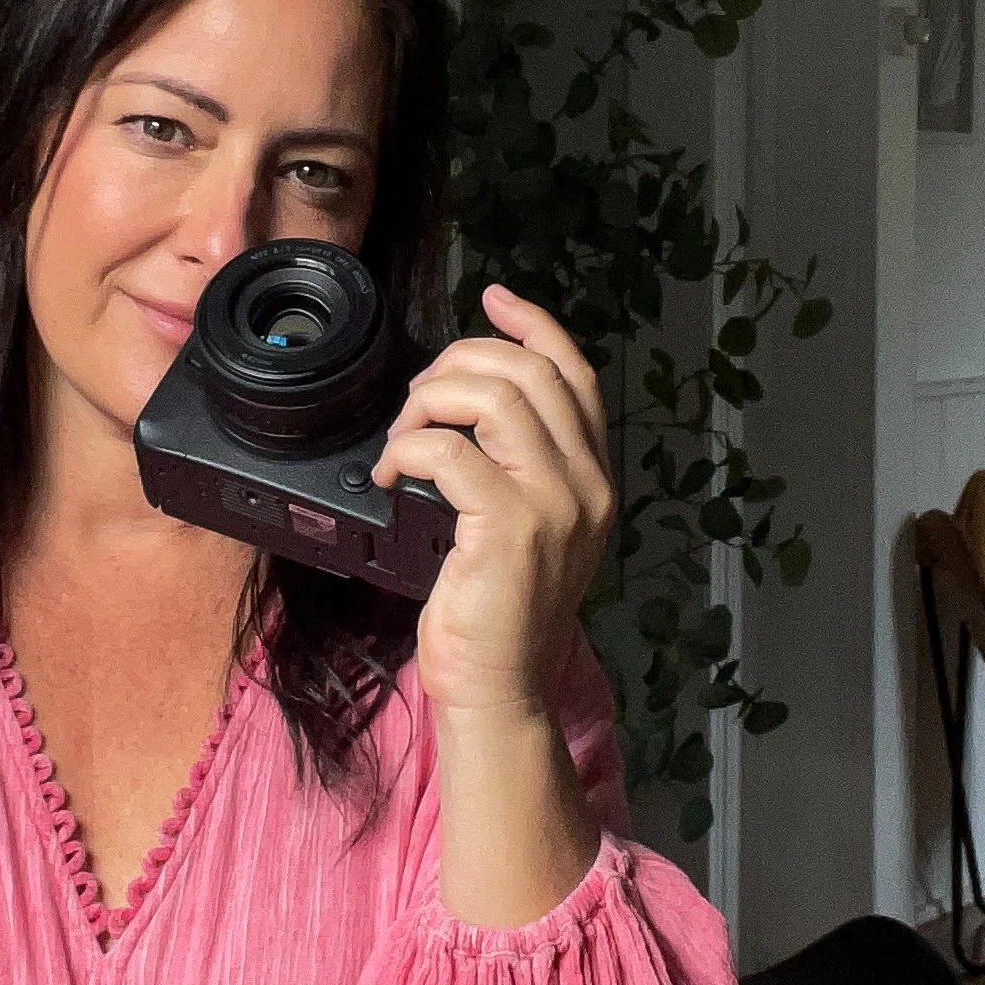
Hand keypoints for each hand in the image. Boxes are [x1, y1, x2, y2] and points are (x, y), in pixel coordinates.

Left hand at [371, 284, 614, 721]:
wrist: (501, 689)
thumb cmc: (497, 611)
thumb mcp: (524, 527)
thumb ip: (518, 466)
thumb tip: (468, 399)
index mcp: (593, 477)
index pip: (575, 373)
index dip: (533, 324)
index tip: (492, 296)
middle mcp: (587, 483)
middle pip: (530, 371)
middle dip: (459, 363)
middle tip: (416, 396)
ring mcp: (556, 504)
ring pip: (495, 398)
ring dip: (430, 402)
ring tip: (401, 436)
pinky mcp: (510, 527)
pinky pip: (452, 451)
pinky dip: (409, 448)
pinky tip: (391, 474)